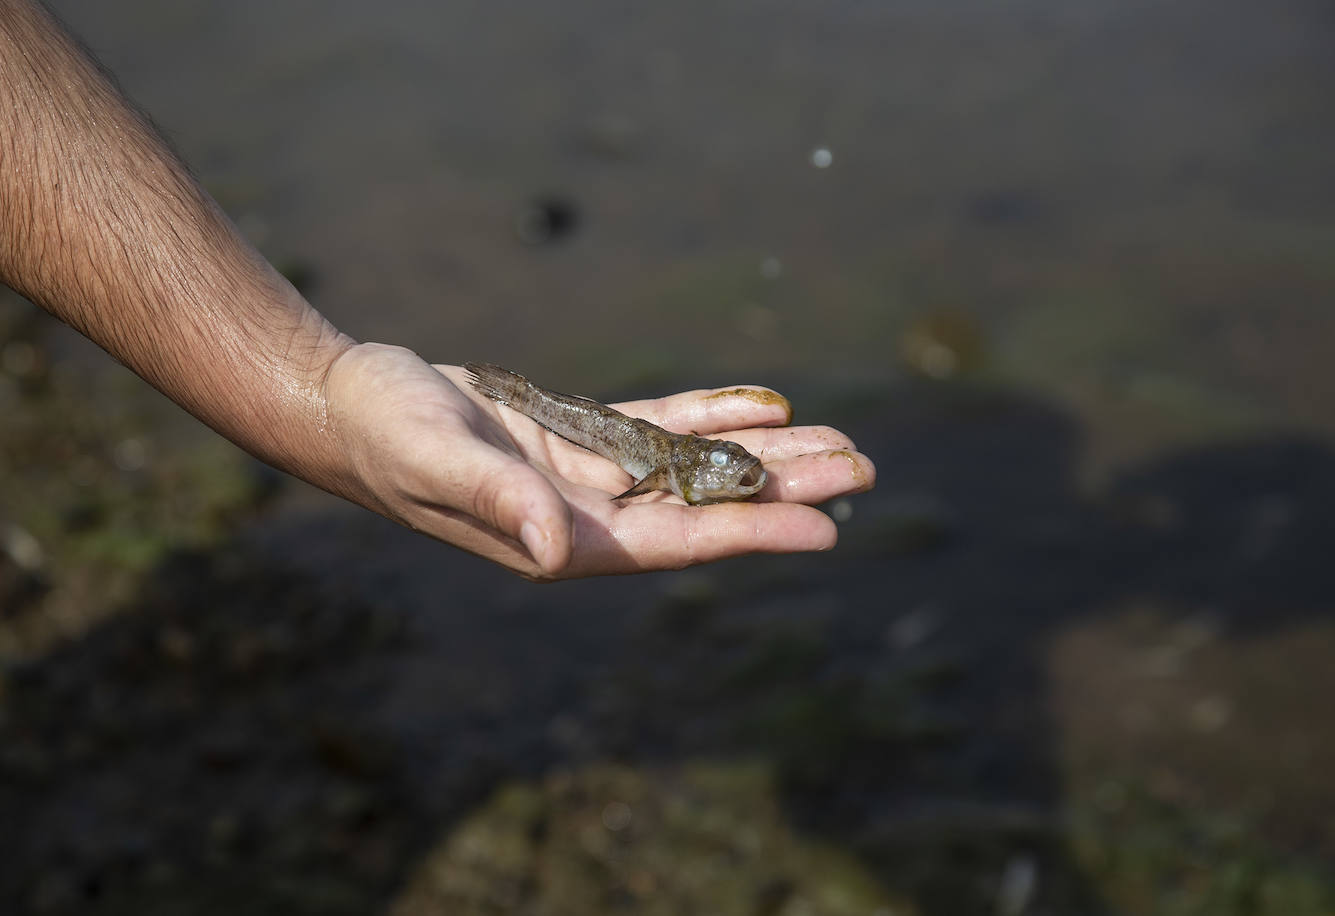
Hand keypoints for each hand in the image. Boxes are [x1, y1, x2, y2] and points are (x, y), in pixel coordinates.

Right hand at [322, 343, 875, 579]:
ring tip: (836, 440)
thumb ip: (497, 503)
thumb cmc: (385, 438)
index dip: (752, 534)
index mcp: (564, 540)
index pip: (678, 541)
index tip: (825, 528)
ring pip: (695, 464)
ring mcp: (589, 477)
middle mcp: (589, 517)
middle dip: (782, 489)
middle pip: (706, 505)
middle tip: (863, 469)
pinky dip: (710, 412)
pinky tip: (762, 402)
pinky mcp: (580, 436)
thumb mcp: (437, 462)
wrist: (353, 405)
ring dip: (762, 453)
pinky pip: (660, 425)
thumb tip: (556, 551)